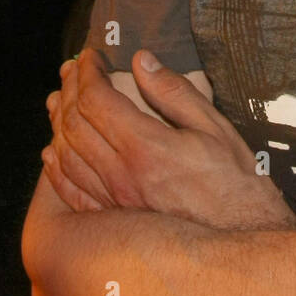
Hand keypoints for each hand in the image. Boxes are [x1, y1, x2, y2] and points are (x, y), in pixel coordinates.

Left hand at [43, 47, 295, 231]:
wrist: (241, 239)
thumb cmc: (236, 181)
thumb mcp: (215, 128)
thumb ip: (175, 93)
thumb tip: (142, 61)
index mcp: (146, 146)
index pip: (96, 100)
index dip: (88, 73)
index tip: (91, 56)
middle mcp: (121, 175)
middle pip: (75, 124)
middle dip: (69, 90)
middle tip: (72, 70)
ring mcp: (114, 200)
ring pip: (67, 156)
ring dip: (58, 123)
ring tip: (58, 100)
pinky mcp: (115, 218)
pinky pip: (72, 192)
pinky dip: (56, 168)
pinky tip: (53, 152)